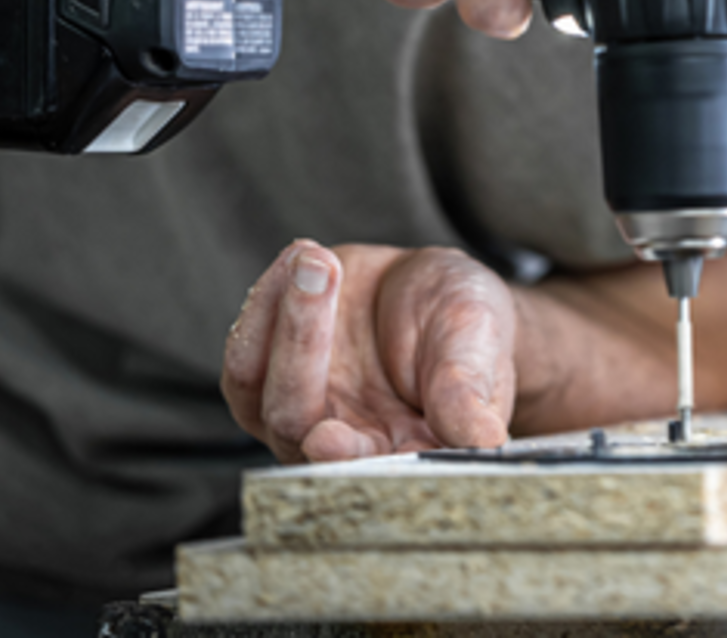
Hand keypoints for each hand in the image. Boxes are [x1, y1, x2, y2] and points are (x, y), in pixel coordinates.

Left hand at [222, 241, 517, 462]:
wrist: (436, 292)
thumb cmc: (468, 324)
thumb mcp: (478, 342)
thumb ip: (469, 388)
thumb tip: (482, 438)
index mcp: (406, 451)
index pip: (366, 469)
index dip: (343, 460)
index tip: (329, 439)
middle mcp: (344, 442)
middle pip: (294, 421)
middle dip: (302, 347)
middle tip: (321, 274)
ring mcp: (301, 409)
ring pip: (256, 388)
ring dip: (281, 317)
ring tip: (315, 257)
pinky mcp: (271, 373)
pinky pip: (244, 353)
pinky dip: (264, 300)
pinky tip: (299, 257)